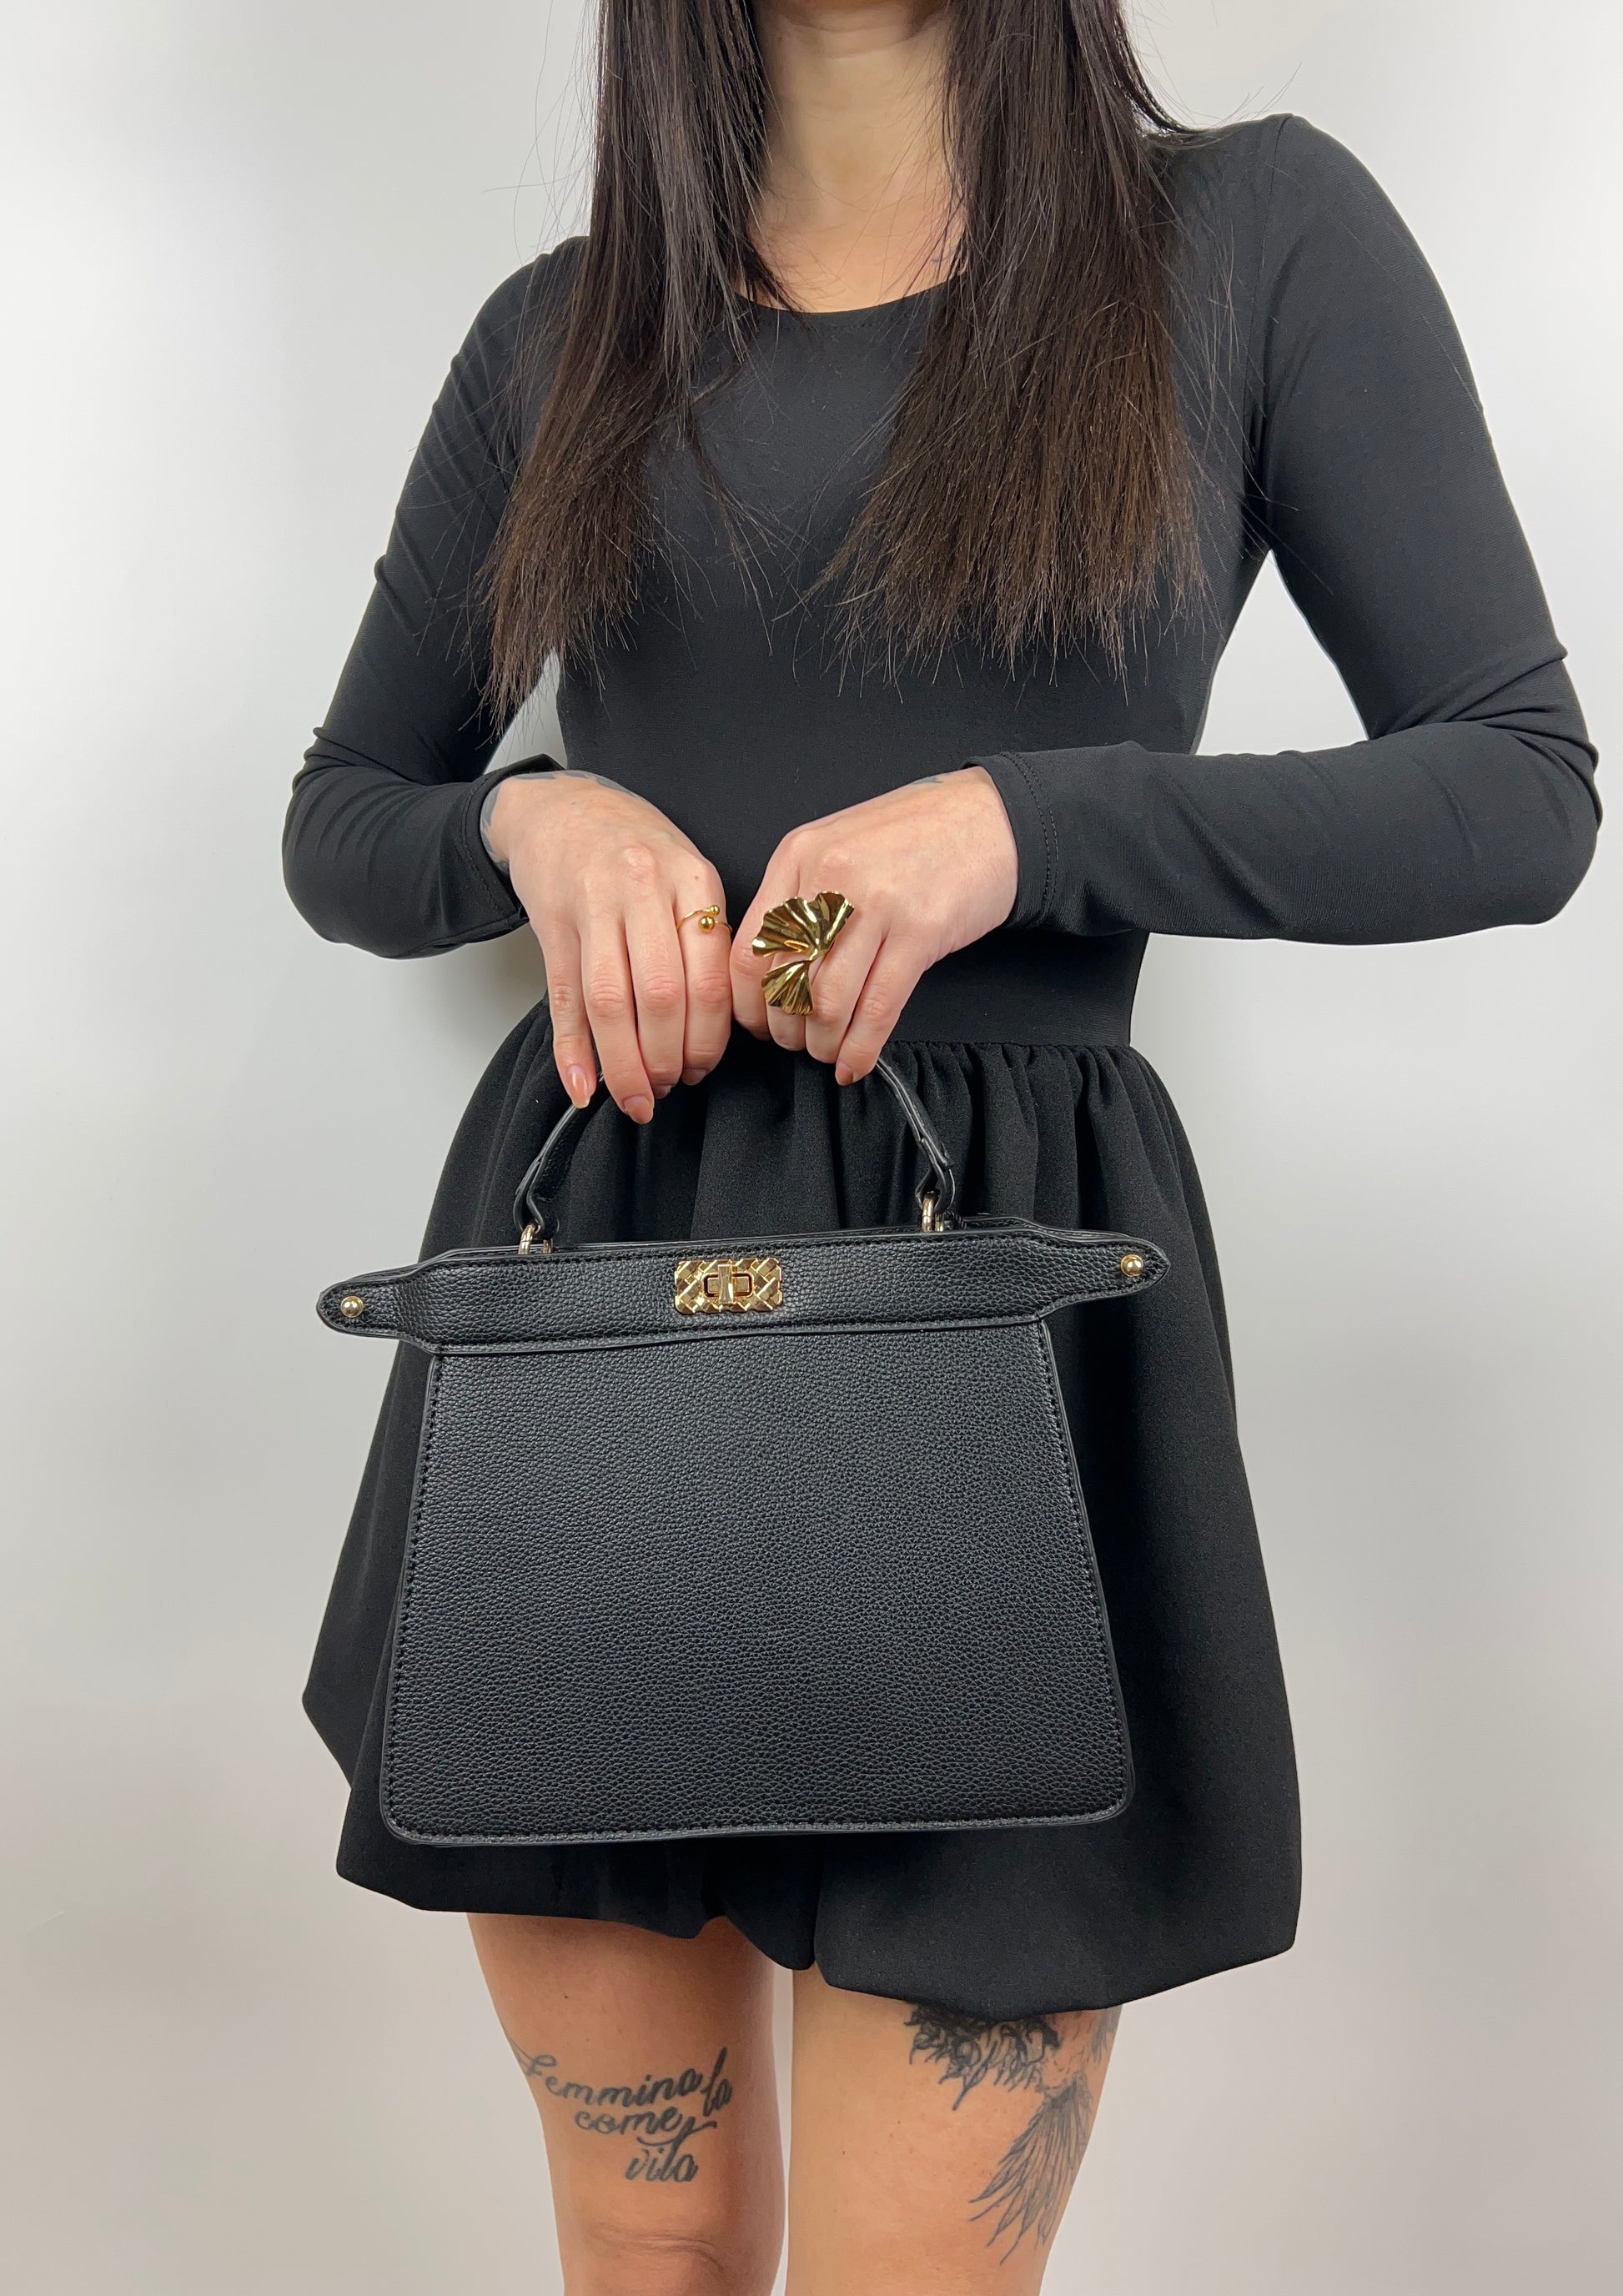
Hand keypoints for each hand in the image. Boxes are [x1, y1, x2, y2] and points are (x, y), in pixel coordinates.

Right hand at [488, 772, 731, 1120]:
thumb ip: (706, 942)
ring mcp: (592, 906)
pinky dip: (571, 1051)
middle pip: (661, 996)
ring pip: (609, 1002)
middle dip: (666, 1059)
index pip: (708, 979)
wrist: (563, 808)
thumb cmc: (638, 850)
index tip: (702, 1070)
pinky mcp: (552, 923)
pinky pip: (563, 998)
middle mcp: (643, 890)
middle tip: (668, 1089)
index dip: (707, 1040)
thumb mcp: (688, 876)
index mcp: (692, 881)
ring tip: (634, 1097)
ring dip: (623, 1064)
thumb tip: (712, 1032)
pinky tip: (581, 1087)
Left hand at [731, 768, 1018, 1080]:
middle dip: (787, 1030)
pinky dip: (861, 1047)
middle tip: (798, 1044)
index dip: (750, 1004)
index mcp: (799, 857)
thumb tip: (775, 971)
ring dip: (823, 1043)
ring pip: (828, 1003)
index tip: (761, 1025)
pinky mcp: (920, 931)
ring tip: (828, 1052)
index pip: (750, 950)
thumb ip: (802, 897)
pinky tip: (856, 1062)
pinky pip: (878, 1008)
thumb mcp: (839, 847)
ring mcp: (876, 904)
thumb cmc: (916, 835)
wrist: (990, 817)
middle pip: (785, 983)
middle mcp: (830, 878)